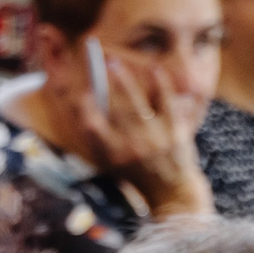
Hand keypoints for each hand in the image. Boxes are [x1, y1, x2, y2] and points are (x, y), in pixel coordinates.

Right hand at [73, 52, 208, 210]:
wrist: (171, 191)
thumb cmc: (136, 172)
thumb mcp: (112, 162)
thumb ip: (99, 137)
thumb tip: (84, 101)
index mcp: (114, 155)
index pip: (92, 129)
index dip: (82, 109)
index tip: (78, 91)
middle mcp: (132, 147)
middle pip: (114, 110)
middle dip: (103, 84)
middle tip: (96, 62)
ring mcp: (155, 138)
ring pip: (136, 104)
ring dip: (124, 81)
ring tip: (114, 63)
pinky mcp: (175, 132)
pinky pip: (166, 103)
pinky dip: (160, 85)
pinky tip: (153, 68)